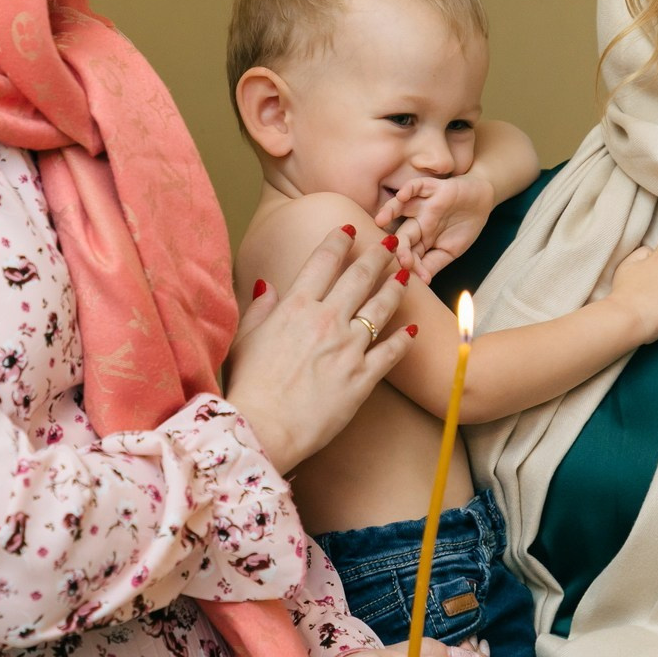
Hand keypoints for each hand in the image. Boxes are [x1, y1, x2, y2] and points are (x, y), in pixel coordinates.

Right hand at [226, 226, 415, 473]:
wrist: (263, 428)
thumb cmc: (249, 386)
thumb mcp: (244, 339)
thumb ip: (259, 309)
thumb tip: (267, 285)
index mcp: (295, 307)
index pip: (323, 262)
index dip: (338, 241)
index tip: (349, 229)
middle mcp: (326, 320)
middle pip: (360, 277)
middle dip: (378, 254)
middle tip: (392, 241)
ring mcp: (348, 348)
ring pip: (381, 308)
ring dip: (396, 288)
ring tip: (407, 275)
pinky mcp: (362, 377)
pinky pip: (390, 352)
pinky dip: (404, 339)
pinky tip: (413, 330)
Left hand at [374, 176, 496, 282]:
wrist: (482, 200)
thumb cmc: (464, 226)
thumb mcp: (451, 250)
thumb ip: (434, 264)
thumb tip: (422, 283)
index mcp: (419, 240)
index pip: (410, 254)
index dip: (410, 265)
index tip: (412, 277)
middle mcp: (417, 222)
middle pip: (402, 234)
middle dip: (400, 246)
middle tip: (401, 259)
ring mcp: (423, 205)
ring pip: (401, 206)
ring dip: (390, 211)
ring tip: (381, 220)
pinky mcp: (432, 188)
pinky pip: (417, 186)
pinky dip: (409, 189)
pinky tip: (402, 196)